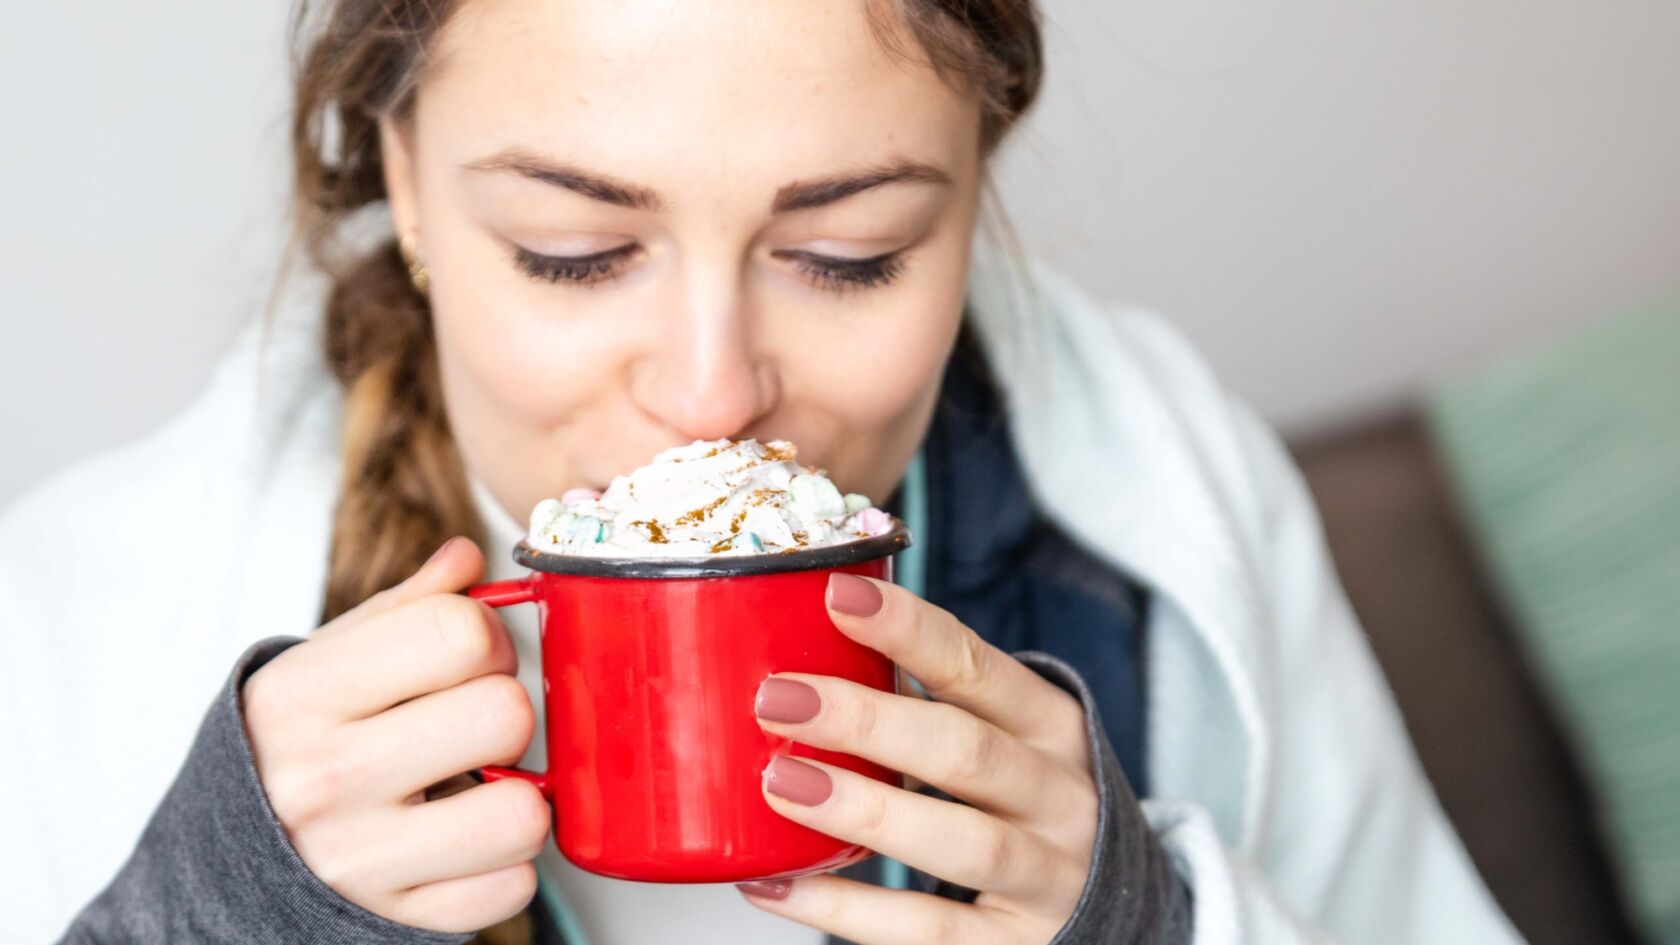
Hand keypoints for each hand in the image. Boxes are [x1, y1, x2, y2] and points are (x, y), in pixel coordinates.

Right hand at [241, 538, 547, 932]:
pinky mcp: (396, 918)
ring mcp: (360, 860)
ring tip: (477, 787)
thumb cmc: (297, 745)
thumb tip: (466, 558)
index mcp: (304, 695)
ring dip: (518, 797)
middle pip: (505, 713)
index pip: (457, 631)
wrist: (223, 866)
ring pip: (522, 813)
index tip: (468, 657)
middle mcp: (325, 778)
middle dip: (506, 711)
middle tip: (471, 725)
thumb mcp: (325, 664)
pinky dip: (502, 865)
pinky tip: (462, 842)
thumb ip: (404, 608)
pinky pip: (511, 887)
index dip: (486, 637)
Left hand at [738, 573, 1098, 943]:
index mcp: (1051, 727)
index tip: (837, 596)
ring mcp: (1045, 878)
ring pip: (958, 842)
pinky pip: (928, 929)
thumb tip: (801, 657)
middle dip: (867, 720)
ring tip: (779, 781)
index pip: (978, 667)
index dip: (909, 629)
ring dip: (862, 810)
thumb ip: (932, 708)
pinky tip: (777, 883)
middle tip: (778, 696)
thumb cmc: (1030, 808)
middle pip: (966, 751)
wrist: (1126, 912)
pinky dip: (845, 908)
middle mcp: (1059, 798)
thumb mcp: (1012, 744)